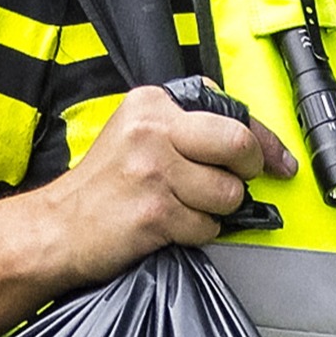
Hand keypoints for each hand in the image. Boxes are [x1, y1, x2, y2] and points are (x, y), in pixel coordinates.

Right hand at [21, 85, 297, 287]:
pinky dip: (197, 233)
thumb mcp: (136, 133)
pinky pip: (208, 226)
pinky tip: (169, 226)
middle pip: (238, 143)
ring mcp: (153, 170)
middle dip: (248, 170)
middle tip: (236, 183)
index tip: (278, 160)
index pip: (229, 110)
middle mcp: (153, 130)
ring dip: (216, 210)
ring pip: (228, 192)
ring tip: (184, 207)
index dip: (263, 140)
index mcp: (153, 103)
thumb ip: (185, 125)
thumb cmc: (102, 187)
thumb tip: (249, 137)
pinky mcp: (155, 212)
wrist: (58, 228)